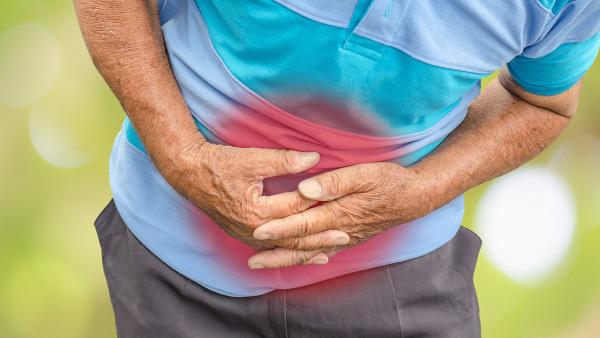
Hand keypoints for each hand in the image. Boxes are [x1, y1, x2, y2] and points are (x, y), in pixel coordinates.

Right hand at [162, 141, 350, 266]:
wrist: (190, 174)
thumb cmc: (220, 164)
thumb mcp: (253, 159)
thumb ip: (285, 161)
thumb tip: (314, 158)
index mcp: (257, 211)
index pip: (295, 209)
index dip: (318, 203)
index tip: (341, 201)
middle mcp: (253, 230)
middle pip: (292, 238)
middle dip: (319, 238)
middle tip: (345, 236)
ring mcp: (247, 236)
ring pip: (282, 250)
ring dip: (306, 251)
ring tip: (329, 253)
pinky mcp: (244, 235)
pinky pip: (271, 249)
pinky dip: (288, 253)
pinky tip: (301, 255)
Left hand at [248, 162, 438, 267]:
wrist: (413, 198)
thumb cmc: (388, 181)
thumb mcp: (364, 173)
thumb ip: (334, 182)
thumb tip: (305, 189)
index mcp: (339, 212)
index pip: (303, 223)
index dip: (279, 228)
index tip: (257, 231)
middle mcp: (339, 230)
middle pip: (302, 244)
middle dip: (276, 252)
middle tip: (252, 260)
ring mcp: (345, 237)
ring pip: (310, 251)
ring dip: (286, 258)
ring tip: (263, 263)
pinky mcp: (349, 237)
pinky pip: (323, 251)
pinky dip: (305, 258)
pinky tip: (294, 259)